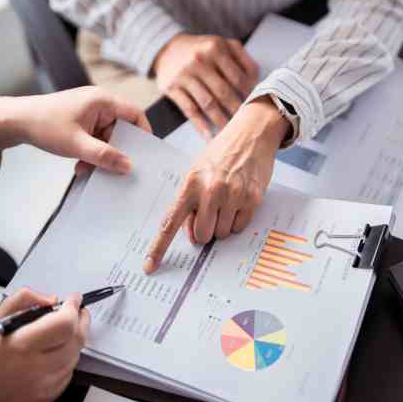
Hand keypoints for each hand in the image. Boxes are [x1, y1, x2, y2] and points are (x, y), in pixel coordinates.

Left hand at [0, 86, 151, 174]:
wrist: (14, 121)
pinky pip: (96, 139)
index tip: (145, 153)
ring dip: (101, 155)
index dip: (144, 133)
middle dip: (116, 150)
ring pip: (107, 138)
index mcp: (102, 101)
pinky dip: (91, 152)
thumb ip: (105, 156)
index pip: (135, 114)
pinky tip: (80, 165)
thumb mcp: (77, 145)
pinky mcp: (81, 122)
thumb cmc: (43, 125)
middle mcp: (99, 104)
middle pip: (121, 129)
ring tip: (88, 167)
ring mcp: (89, 113)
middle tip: (115, 168)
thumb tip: (128, 166)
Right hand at [0, 289, 88, 401]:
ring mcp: (47, 386)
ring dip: (75, 339)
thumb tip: (50, 299)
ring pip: (76, 356)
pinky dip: (68, 358)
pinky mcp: (49, 399)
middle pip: (77, 339)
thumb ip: (21, 303)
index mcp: (22, 347)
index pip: (65, 323)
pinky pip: (69, 373)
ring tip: (64, 330)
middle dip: (81, 320)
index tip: (73, 298)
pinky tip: (55, 353)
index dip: (73, 307)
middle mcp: (39, 368)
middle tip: (77, 311)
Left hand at [143, 98, 289, 273]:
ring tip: (227, 201)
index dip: (159, 248)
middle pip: (201, 235)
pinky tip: (239, 200)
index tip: (150, 267)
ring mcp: (233, 195)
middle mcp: (211, 190)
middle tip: (210, 213)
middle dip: (204, 231)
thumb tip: (191, 235)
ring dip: (222, 225)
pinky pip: (240, 227)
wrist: (252, 134)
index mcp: (191, 183)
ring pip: (222, 234)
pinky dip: (238, 220)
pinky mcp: (253, 199)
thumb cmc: (221, 153)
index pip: (171, 222)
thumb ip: (189, 202)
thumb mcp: (197, 172)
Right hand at [153, 33, 259, 138]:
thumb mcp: (221, 44)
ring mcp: (185, 74)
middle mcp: (199, 59)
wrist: (166, 49)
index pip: (239, 77)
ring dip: (221, 121)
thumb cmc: (201, 50)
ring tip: (231, 132)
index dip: (249, 94)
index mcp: (216, 47)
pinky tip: (209, 136)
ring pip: (208, 103)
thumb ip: (241, 56)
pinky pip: (189, 110)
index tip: (254, 105)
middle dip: (237, 110)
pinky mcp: (172, 87)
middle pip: (224, 92)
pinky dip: (200, 125)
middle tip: (246, 124)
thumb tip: (257, 79)